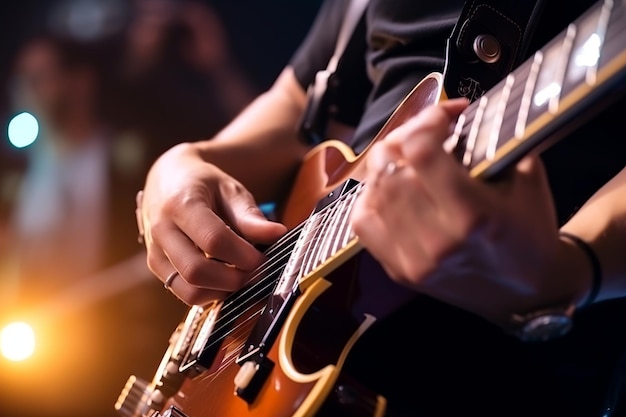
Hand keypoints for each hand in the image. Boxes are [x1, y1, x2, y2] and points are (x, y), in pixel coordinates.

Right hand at [137, 143, 286, 304]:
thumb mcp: (229, 190)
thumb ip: (250, 216)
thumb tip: (278, 234)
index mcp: (181, 204)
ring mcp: (154, 252)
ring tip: (241, 275)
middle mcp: (161, 231)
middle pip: (197, 271)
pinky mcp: (156, 267)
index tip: (263, 258)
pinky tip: (225, 278)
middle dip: (234, 279)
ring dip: (222, 291)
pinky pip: (185, 293)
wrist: (166, 179)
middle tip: (255, 271)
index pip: (214, 240)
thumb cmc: (202, 183)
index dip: (244, 255)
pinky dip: (210, 294)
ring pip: (189, 291)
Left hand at [350, 99, 587, 324]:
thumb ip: (485, 144)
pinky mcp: (400, 271)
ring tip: (408, 159)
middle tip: (422, 134)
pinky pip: (363, 223)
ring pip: (374, 193)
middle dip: (404, 139)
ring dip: (387, 166)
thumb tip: (447, 116)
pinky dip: (370, 198)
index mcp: (473, 216)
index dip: (427, 121)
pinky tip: (389, 190)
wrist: (529, 293)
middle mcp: (438, 241)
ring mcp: (414, 260)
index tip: (442, 117)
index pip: (421, 152)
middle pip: (390, 169)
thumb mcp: (524, 178)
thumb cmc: (531, 229)